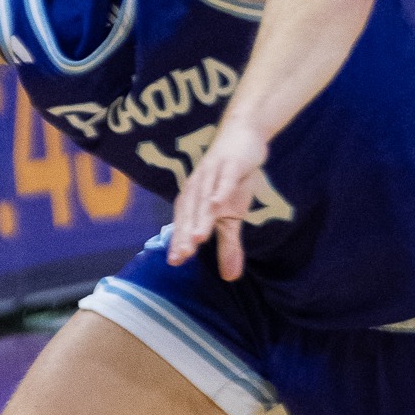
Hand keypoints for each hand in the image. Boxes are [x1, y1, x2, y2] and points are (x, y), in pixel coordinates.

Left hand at [167, 127, 268, 280]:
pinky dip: (220, 191)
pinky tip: (218, 204)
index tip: (175, 263)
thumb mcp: (232, 215)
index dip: (180, 243)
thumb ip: (228, 245)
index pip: (184, 225)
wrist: (240, 137)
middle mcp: (197, 187)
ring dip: (200, 218)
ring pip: (205, 200)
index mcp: (193, 200)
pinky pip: (223, 180)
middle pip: (189, 214)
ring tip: (198, 238)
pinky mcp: (229, 165)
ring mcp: (211, 175)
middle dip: (185, 235)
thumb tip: (230, 278)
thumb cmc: (230, 179)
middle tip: (181, 256)